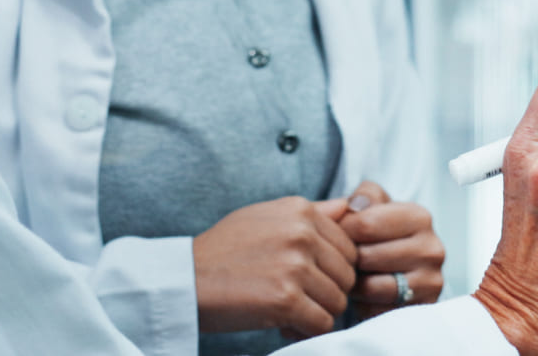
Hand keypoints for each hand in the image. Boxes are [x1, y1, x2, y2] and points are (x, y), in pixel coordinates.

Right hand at [193, 196, 357, 337]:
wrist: (187, 278)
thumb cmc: (225, 249)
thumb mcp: (266, 216)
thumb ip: (312, 212)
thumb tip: (351, 208)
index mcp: (300, 210)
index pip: (348, 247)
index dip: (332, 270)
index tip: (308, 278)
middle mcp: (301, 233)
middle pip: (347, 276)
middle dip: (327, 292)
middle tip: (297, 297)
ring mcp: (295, 266)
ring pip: (338, 302)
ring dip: (316, 313)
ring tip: (288, 310)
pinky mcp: (286, 299)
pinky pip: (322, 324)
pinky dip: (305, 330)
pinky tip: (284, 324)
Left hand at [337, 180, 444, 321]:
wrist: (396, 266)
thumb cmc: (377, 231)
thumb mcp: (368, 206)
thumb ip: (354, 201)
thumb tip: (349, 207)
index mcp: (419, 217)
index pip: (363, 224)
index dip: (341, 230)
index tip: (341, 233)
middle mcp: (431, 249)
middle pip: (365, 256)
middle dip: (347, 259)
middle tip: (348, 257)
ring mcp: (431, 282)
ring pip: (370, 286)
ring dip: (354, 283)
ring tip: (356, 273)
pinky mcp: (421, 309)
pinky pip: (377, 311)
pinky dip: (364, 304)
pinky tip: (367, 293)